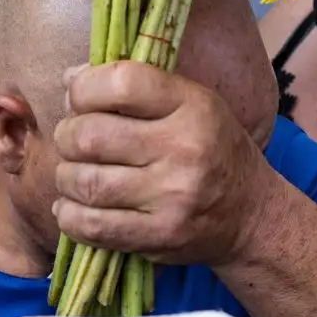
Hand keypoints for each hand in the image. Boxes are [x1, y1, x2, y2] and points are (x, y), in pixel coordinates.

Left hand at [50, 62, 279, 266]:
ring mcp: (173, 197)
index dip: (84, 87)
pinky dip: (69, 216)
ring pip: (85, 183)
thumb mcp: (190, 103)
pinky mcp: (160, 236)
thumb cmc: (211, 148)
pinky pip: (91, 226)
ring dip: (65, 177)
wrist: (251, 214)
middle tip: (72, 139)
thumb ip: (135, 87)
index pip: (121, 83)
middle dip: (67, 135)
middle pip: (90, 136)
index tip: (78, 96)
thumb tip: (70, 80)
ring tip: (74, 173)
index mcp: (192, 105)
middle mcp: (184, 148)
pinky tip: (73, 207)